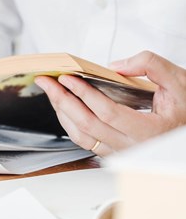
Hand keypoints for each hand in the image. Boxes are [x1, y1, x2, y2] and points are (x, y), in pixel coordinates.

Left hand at [35, 51, 185, 155]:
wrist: (184, 130)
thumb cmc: (184, 108)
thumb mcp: (178, 81)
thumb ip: (151, 65)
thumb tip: (116, 67)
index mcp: (148, 131)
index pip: (107, 113)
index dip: (84, 94)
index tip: (67, 77)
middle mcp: (131, 146)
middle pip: (87, 125)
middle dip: (62, 100)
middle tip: (46, 81)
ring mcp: (119, 152)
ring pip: (81, 136)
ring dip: (62, 113)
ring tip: (51, 92)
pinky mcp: (112, 151)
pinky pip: (84, 141)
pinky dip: (69, 123)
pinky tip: (63, 107)